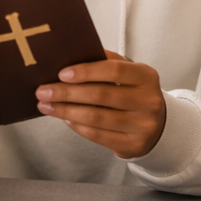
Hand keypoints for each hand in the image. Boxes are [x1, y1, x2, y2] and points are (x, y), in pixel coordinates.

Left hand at [35, 50, 165, 158]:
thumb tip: (71, 55)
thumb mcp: (128, 74)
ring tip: (47, 106)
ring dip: (66, 111)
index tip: (61, 74)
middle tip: (43, 91)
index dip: (86, 71)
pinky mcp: (133, 145)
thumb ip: (106, 63)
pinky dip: (77, 126)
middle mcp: (148, 101)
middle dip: (67, 93)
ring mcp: (142, 125)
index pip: (114, 70)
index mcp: (146, 76)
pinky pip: (98, 135)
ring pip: (96, 118)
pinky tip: (65, 119)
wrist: (158, 126)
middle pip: (101, 95)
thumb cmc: (134, 94)